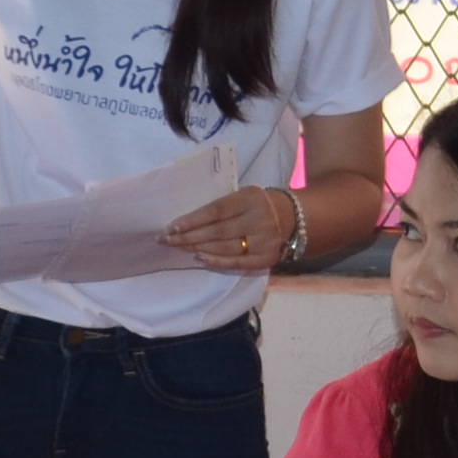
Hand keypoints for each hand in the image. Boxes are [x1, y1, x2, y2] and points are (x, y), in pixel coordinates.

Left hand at [165, 185, 296, 272]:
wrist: (293, 219)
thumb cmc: (257, 205)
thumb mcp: (243, 195)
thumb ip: (221, 206)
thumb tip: (186, 222)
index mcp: (250, 199)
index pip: (215, 211)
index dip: (191, 220)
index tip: (170, 227)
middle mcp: (259, 220)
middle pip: (216, 231)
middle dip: (187, 237)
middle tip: (165, 240)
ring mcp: (264, 241)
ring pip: (223, 247)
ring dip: (197, 248)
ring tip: (177, 247)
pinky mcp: (266, 258)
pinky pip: (237, 262)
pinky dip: (216, 261)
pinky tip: (199, 258)